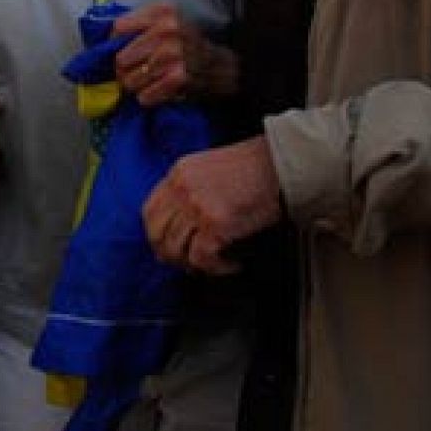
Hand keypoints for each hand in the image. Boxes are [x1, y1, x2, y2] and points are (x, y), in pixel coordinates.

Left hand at [111, 2, 238, 105]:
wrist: (217, 65)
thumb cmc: (183, 41)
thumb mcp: (165, 20)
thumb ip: (137, 23)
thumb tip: (102, 39)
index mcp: (162, 12)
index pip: (118, 28)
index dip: (113, 43)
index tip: (119, 50)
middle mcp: (168, 31)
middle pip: (120, 59)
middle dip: (122, 70)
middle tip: (130, 72)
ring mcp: (173, 55)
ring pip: (129, 80)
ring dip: (133, 86)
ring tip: (144, 81)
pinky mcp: (178, 79)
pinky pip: (144, 96)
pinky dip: (146, 97)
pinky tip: (155, 90)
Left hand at [142, 137, 281, 274]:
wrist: (281, 163)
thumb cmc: (255, 165)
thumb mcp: (210, 167)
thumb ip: (192, 188)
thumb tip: (184, 222)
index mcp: (178, 173)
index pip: (149, 210)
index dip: (156, 234)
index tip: (166, 246)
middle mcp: (182, 189)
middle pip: (157, 233)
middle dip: (170, 255)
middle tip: (187, 264)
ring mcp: (197, 206)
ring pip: (176, 249)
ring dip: (193, 264)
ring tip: (212, 265)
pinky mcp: (216, 223)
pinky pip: (202, 258)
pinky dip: (215, 268)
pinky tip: (231, 265)